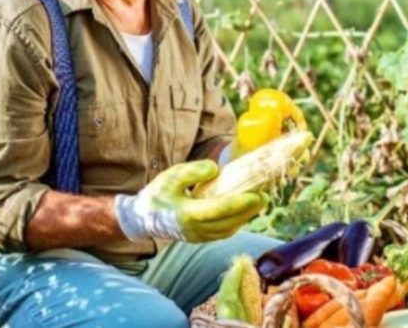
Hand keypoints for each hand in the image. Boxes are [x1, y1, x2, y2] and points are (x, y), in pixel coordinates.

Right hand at [114, 160, 267, 242]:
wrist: (142, 219)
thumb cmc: (157, 194)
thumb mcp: (171, 176)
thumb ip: (193, 171)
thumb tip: (216, 169)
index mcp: (187, 213)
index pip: (219, 209)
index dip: (240, 203)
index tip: (256, 195)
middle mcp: (196, 229)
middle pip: (229, 222)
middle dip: (249, 210)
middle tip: (265, 195)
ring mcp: (199, 236)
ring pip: (229, 229)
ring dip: (246, 217)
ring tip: (259, 201)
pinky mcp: (201, 239)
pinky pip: (224, 232)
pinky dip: (237, 222)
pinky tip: (244, 211)